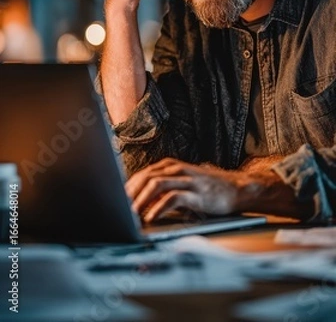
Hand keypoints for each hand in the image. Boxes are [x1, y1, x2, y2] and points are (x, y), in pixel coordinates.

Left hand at [125, 157, 247, 222]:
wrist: (236, 188)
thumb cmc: (206, 189)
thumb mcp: (182, 184)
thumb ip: (162, 189)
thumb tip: (137, 203)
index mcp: (170, 165)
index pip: (141, 174)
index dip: (126, 187)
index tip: (114, 201)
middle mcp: (176, 169)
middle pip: (145, 177)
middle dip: (129, 194)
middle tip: (117, 209)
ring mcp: (187, 179)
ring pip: (156, 185)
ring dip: (140, 200)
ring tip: (130, 214)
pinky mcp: (196, 193)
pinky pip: (173, 198)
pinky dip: (159, 208)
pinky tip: (151, 218)